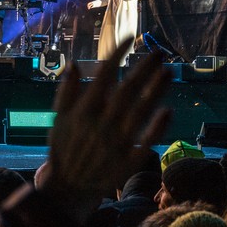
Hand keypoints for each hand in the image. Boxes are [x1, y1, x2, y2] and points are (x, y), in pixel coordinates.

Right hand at [40, 39, 171, 223]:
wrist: (68, 187)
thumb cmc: (64, 146)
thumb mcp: (58, 118)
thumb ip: (66, 92)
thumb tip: (75, 64)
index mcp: (83, 110)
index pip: (103, 76)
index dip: (117, 55)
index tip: (129, 39)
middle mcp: (101, 124)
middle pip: (127, 90)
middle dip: (144, 69)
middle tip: (159, 52)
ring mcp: (116, 143)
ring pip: (140, 112)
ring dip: (155, 92)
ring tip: (168, 73)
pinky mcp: (128, 160)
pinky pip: (146, 141)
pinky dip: (157, 127)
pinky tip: (168, 111)